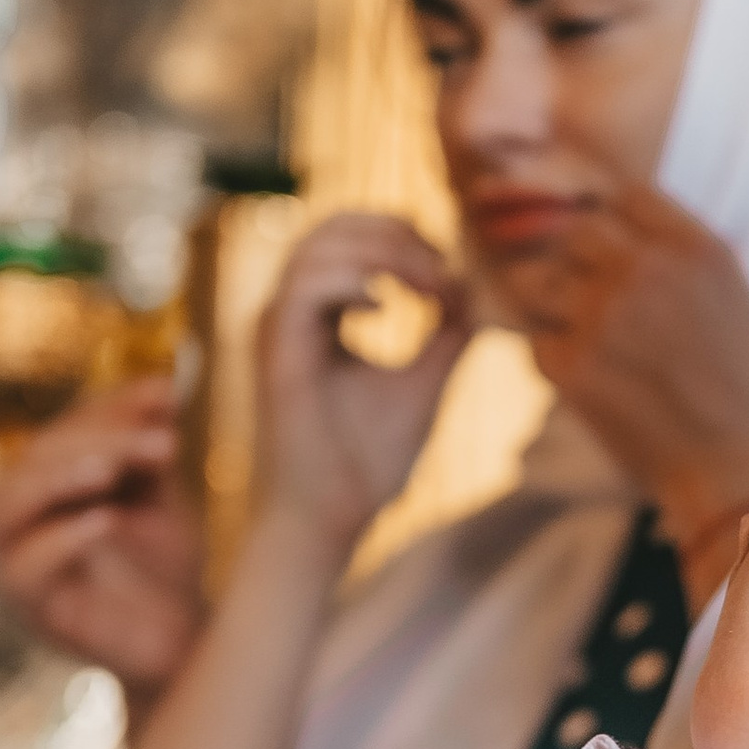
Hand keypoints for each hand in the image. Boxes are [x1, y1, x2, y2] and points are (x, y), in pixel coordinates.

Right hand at [0, 380, 205, 699]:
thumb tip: (163, 383)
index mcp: (44, 486)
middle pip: (31, 461)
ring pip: (1, 509)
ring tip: (113, 469)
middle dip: (94, 440)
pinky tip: (106, 521)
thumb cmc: (166, 571)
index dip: (108, 407)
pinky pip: (21, 571)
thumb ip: (150, 446)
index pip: (62, 430)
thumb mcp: (161, 497)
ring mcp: (16, 566)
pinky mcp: (31, 613)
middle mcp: (19, 522)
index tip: (166, 394)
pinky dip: (59, 540)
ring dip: (56, 480)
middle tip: (160, 441)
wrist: (186, 646)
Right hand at [251, 213, 470, 557]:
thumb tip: (473, 285)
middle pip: (332, 226)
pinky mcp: (275, 351)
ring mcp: (278, 328)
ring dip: (383, 254)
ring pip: (318, 245)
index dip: (404, 236)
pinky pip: (306, 285)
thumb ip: (449, 334)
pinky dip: (353, 280)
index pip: (351, 238)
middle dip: (396, 233)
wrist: (331, 522)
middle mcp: (292, 313)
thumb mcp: (426, 385)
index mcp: (321, 316)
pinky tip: (388, 308)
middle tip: (442, 271)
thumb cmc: (369, 464)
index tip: (450, 275)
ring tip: (426, 290)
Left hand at [505, 187, 748, 600]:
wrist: (740, 478)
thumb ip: (683, 262)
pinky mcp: (573, 365)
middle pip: (575, 232)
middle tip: (590, 303)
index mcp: (697, 249)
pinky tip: (592, 384)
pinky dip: (554, 359)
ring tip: (586, 343)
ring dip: (552, 307)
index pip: (626, 196)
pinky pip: (537, 341)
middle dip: (576, 263)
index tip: (613, 252)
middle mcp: (647, 270)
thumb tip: (629, 239)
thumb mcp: (738, 304)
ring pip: (540, 281)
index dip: (614, 223)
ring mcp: (603, 314)